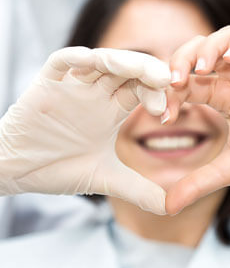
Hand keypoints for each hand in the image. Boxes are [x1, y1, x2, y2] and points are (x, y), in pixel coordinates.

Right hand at [0, 47, 170, 214]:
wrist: (18, 171)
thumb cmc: (58, 169)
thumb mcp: (106, 179)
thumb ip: (139, 190)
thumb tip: (172, 208)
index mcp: (111, 110)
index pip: (140, 90)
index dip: (156, 95)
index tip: (165, 114)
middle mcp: (95, 94)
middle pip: (127, 70)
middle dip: (147, 72)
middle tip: (166, 81)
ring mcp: (72, 87)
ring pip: (100, 61)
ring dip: (122, 61)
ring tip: (142, 71)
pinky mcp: (46, 85)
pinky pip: (60, 63)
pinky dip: (75, 59)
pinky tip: (91, 60)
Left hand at [165, 26, 229, 214]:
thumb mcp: (229, 169)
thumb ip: (197, 183)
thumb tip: (167, 207)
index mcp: (220, 97)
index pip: (186, 82)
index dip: (170, 93)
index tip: (165, 115)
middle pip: (198, 52)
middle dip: (180, 60)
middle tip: (174, 80)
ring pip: (224, 38)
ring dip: (207, 48)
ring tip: (200, 69)